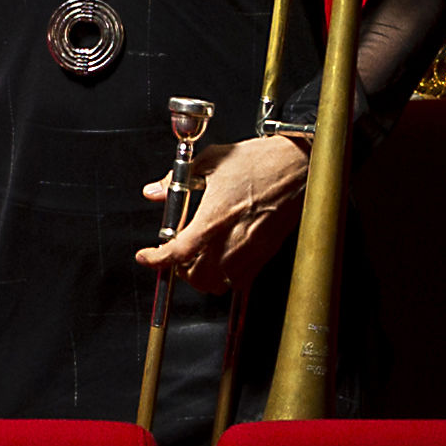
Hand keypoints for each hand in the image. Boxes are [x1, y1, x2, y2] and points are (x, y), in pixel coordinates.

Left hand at [136, 132, 310, 287]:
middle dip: (178, 268)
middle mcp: (231, 242)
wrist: (299, 167)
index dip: (156, 260)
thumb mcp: (211, 161)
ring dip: (200, 275)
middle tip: (175, 251)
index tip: (146, 257)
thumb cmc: (261, 161)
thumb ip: (176, 180)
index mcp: (213, 219)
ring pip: (215, 284)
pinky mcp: (265, 255)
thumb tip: (154, 191)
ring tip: (196, 257)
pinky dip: (224, 277)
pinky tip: (221, 258)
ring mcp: (250, 252)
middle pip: (194, 277)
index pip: (177, 254)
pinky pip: (238, 281)